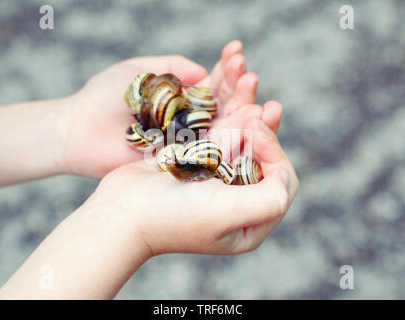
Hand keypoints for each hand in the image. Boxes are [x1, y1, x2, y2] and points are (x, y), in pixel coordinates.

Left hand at [62, 41, 282, 178]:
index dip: (227, 68)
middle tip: (251, 75)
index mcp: (181, 99)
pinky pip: (210, 153)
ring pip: (224, 129)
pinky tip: (248, 126)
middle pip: (225, 106)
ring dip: (244, 112)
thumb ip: (173, 66)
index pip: (213, 83)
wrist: (78, 131)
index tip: (237, 52)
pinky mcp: (182, 163)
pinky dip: (231, 141)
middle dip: (240, 89)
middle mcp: (189, 122)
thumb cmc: (104, 96)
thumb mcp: (141, 70)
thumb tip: (206, 73)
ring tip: (258, 97)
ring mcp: (188, 144)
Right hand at [86, 111, 298, 255]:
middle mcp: (237, 204)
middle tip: (267, 107)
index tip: (255, 132)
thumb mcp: (228, 214)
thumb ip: (269, 199)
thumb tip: (283, 174)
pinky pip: (219, 140)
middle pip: (262, 161)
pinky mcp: (196, 167)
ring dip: (248, 119)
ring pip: (241, 146)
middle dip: (265, 131)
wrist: (121, 210)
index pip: (281, 183)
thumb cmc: (173, 215)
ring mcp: (215, 184)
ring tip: (253, 93)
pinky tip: (232, 102)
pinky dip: (226, 120)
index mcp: (250, 223)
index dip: (275, 153)